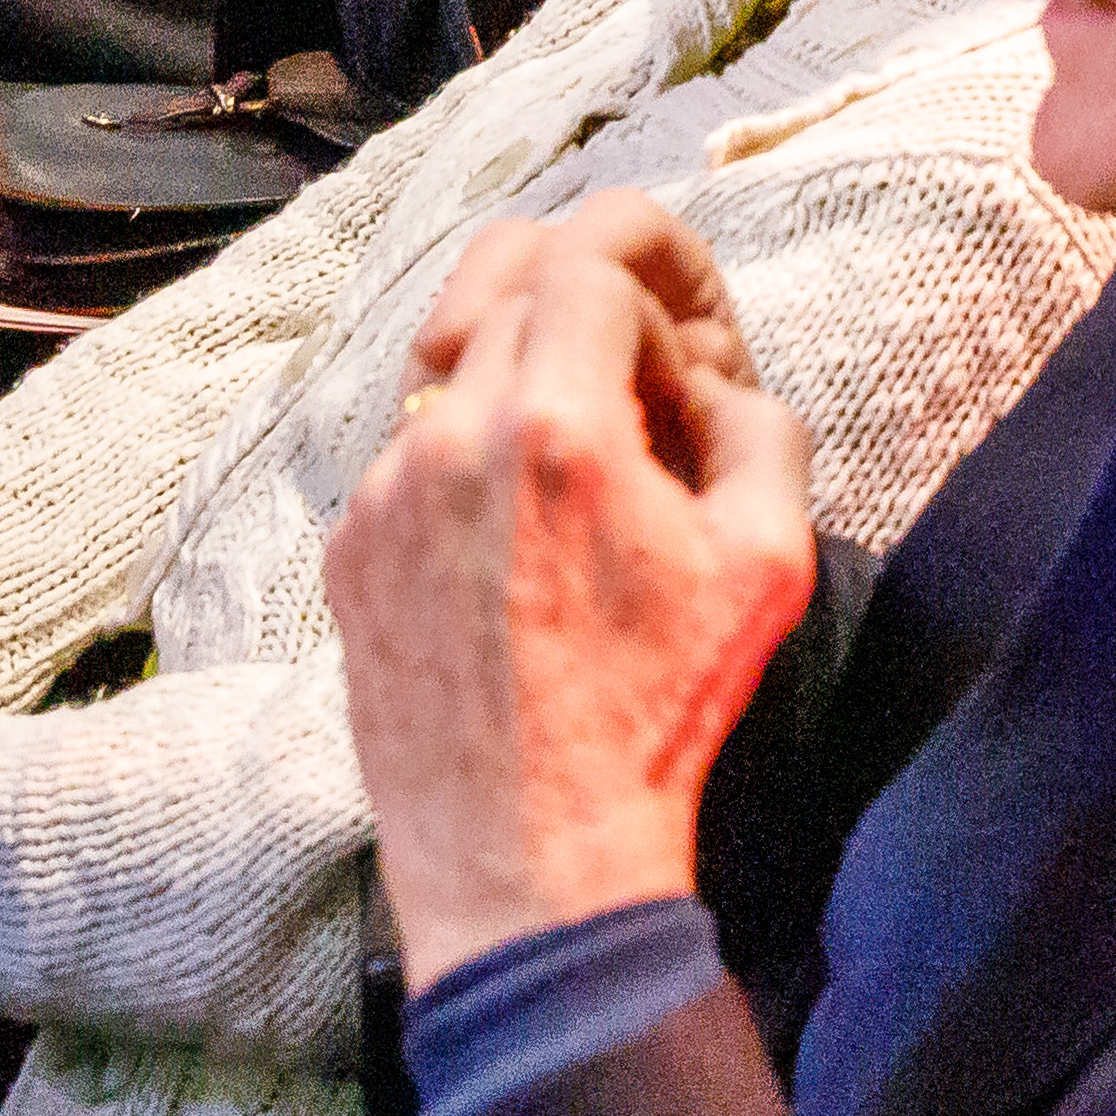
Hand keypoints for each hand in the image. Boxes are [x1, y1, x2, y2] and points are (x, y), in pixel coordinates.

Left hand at [326, 209, 819, 986]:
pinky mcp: (347, 552)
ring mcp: (383, 496)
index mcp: (557, 429)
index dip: (654, 286)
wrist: (530, 860)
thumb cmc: (658, 717)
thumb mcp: (768, 563)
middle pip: (508, 282)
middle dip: (581, 308)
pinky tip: (516, 554)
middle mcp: (451, 441)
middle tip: (632, 389)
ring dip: (520, 387)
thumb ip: (759, 424)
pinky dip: (468, 465)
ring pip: (453, 369)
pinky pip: (412, 454)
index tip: (676, 361)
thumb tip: (705, 379)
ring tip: (575, 491)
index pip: (591, 254)